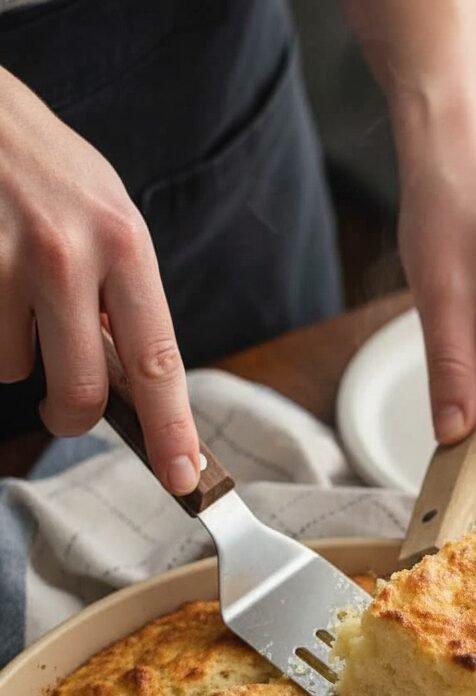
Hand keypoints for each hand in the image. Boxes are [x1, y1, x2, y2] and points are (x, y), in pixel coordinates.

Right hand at [0, 68, 199, 493]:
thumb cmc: (44, 166)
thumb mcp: (107, 214)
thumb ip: (124, 296)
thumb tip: (133, 383)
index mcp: (123, 242)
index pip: (156, 361)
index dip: (172, 430)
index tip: (185, 476)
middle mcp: (66, 255)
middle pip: (79, 392)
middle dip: (71, 417)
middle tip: (64, 409)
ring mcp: (4, 262)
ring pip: (13, 369)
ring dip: (15, 350)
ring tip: (13, 287)